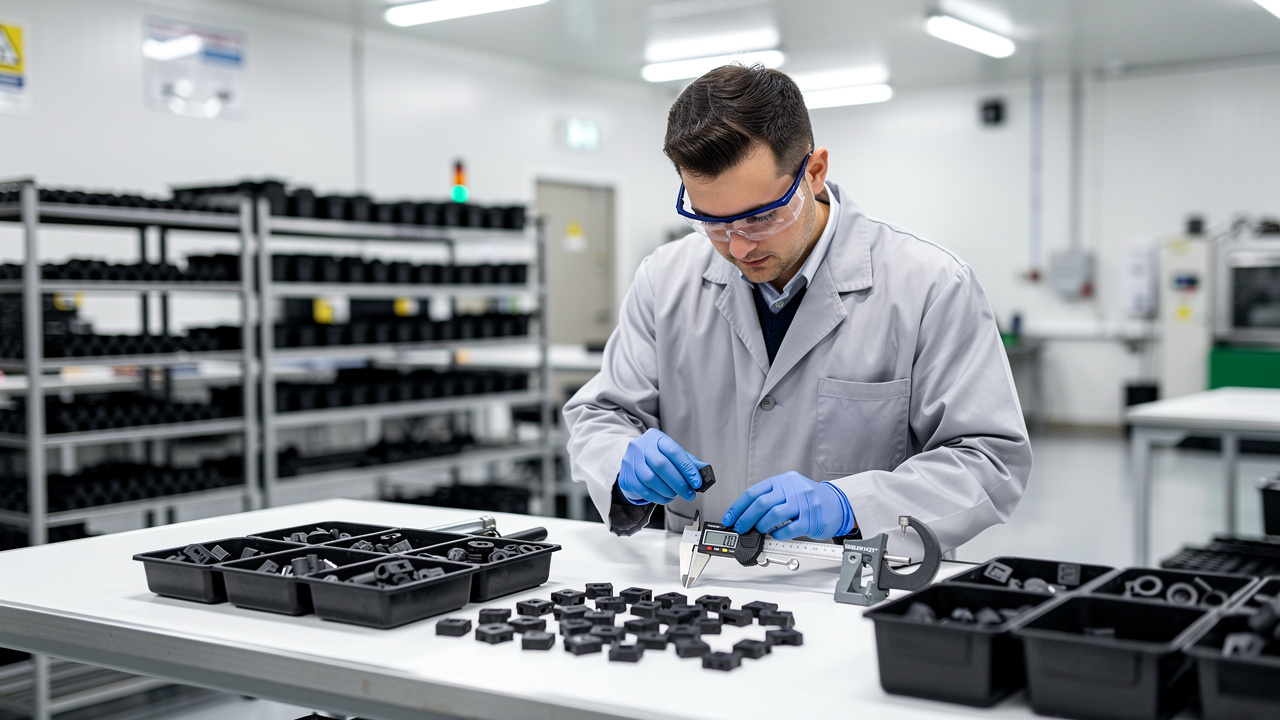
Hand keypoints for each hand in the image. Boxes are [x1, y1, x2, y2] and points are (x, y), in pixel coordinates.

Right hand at [617, 428, 706, 504]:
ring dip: (667, 491)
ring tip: (675, 494)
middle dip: (679, 483)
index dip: (687, 468)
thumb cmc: (657, 457)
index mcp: (655, 437)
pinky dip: (657, 497)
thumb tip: (704, 470)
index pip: (673, 451)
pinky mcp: (626, 476)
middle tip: (689, 493)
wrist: (634, 461)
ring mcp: (630, 461)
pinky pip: (643, 490)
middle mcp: (640, 446)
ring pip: (650, 479)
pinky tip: (665, 497)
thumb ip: (688, 461)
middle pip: (661, 465)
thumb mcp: (672, 454)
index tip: (697, 482)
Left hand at [722, 471, 851, 539]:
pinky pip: (790, 528)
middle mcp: (793, 489)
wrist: (837, 504)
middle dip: (746, 518)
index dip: (738, 507)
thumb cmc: (810, 500)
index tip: (730, 518)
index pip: (754, 492)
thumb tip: (745, 516)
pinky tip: (776, 535)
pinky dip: (779, 534)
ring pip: (774, 515)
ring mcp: (803, 503)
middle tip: (741, 528)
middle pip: (762, 503)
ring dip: (762, 526)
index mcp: (783, 480)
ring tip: (759, 531)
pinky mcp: (811, 518)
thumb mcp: (789, 491)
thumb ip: (770, 499)